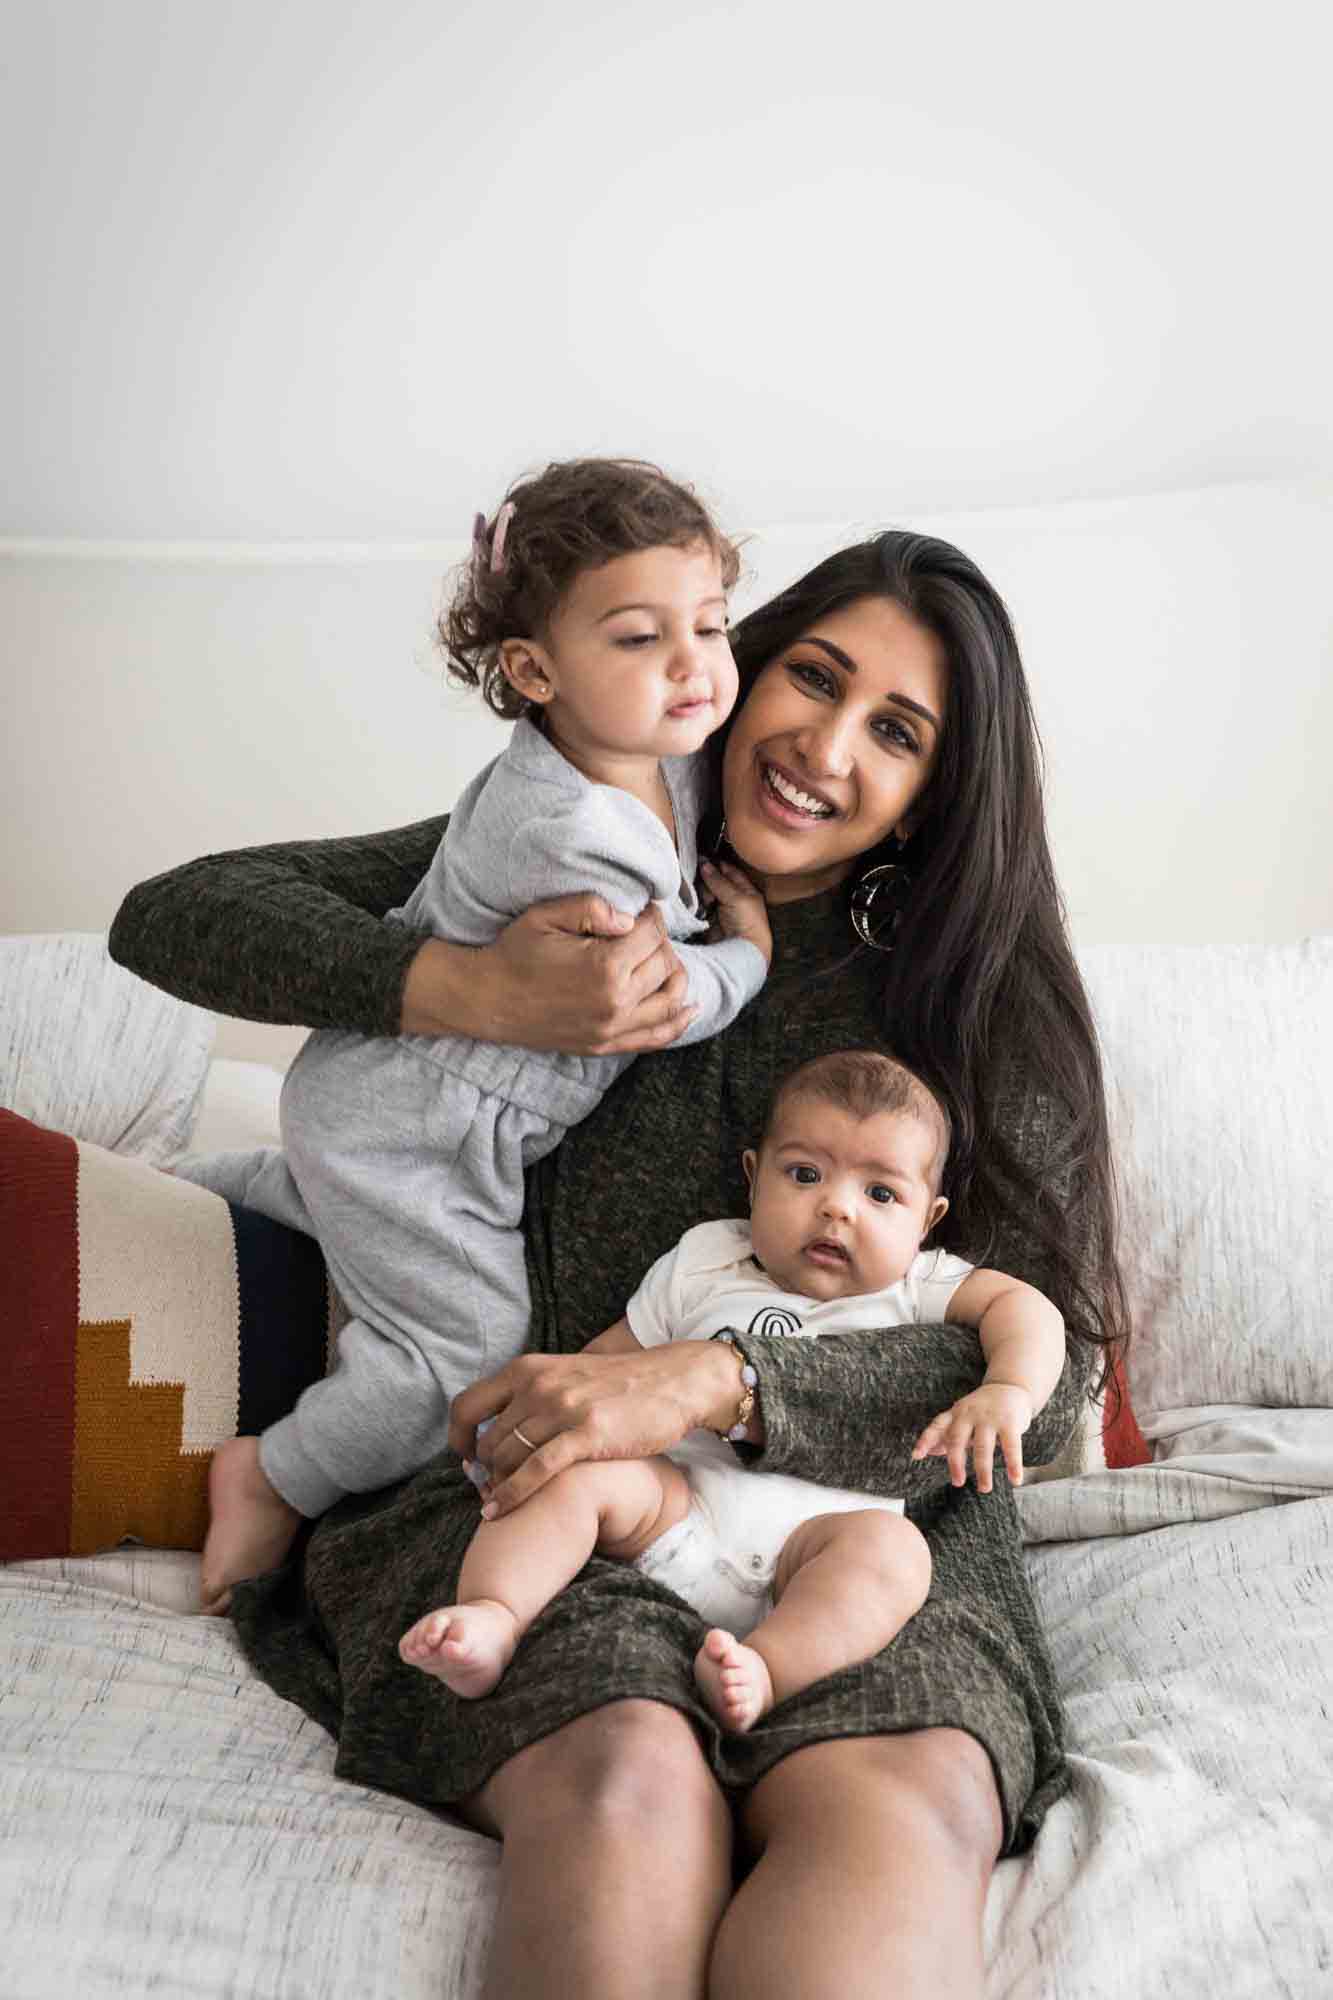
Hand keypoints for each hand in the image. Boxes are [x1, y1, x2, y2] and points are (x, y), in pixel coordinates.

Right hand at [403, 895, 693, 1053]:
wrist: (486, 1000)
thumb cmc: (514, 953)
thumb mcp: (546, 916)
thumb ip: (592, 908)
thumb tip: (632, 919)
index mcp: (604, 967)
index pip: (652, 934)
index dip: (651, 916)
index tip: (642, 910)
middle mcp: (616, 1002)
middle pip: (665, 964)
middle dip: (661, 942)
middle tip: (645, 932)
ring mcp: (612, 1029)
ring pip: (670, 1001)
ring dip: (676, 977)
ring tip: (665, 960)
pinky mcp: (605, 1045)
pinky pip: (656, 1038)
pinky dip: (678, 1023)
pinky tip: (689, 1007)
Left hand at [448, 1341, 745, 1516]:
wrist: (675, 1380)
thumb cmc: (621, 1384)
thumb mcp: (566, 1374)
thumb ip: (533, 1393)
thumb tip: (500, 1425)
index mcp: (529, 1368)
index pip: (467, 1404)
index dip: (457, 1437)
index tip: (466, 1458)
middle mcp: (539, 1384)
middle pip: (488, 1439)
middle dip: (483, 1471)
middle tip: (487, 1491)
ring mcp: (563, 1408)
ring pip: (507, 1457)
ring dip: (495, 1486)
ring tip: (493, 1504)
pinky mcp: (587, 1434)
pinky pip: (535, 1471)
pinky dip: (510, 1495)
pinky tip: (496, 1512)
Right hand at [701, 858, 771, 965]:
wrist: (742, 950)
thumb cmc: (748, 923)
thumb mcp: (737, 898)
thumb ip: (719, 881)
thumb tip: (705, 865)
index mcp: (744, 889)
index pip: (727, 870)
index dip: (716, 865)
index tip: (702, 861)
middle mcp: (730, 897)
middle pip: (712, 880)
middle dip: (706, 882)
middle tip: (709, 890)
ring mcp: (718, 908)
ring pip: (703, 892)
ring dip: (702, 894)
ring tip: (707, 903)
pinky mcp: (707, 919)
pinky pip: (697, 906)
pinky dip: (695, 905)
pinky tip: (698, 908)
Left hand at [910, 1383, 1034, 1493]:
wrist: (1010, 1386)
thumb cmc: (982, 1408)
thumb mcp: (962, 1416)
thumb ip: (946, 1433)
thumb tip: (929, 1452)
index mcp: (956, 1413)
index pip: (937, 1426)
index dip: (926, 1440)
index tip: (916, 1455)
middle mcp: (970, 1414)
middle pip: (957, 1439)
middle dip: (956, 1463)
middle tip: (957, 1482)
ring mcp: (990, 1417)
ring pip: (983, 1447)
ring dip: (983, 1470)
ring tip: (984, 1488)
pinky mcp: (1010, 1422)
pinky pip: (1011, 1446)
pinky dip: (1013, 1464)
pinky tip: (1015, 1479)